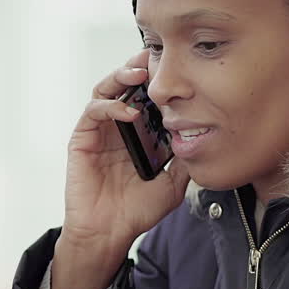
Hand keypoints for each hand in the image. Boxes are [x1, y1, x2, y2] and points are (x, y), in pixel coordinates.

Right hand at [51, 51, 189, 288]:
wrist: (110, 233)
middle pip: (126, 83)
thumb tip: (206, 136)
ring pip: (106, 88)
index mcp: (140, 133)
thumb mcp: (173, 183)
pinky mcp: (82, 139)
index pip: (149, 96)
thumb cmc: (137, 211)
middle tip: (156, 55)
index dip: (161, 79)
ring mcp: (100, 131)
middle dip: (140, 66)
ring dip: (122, 76)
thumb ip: (185, 159)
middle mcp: (119, 127)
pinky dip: (110, 105)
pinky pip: (93, 111)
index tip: (179, 65)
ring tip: (140, 72)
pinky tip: (128, 110)